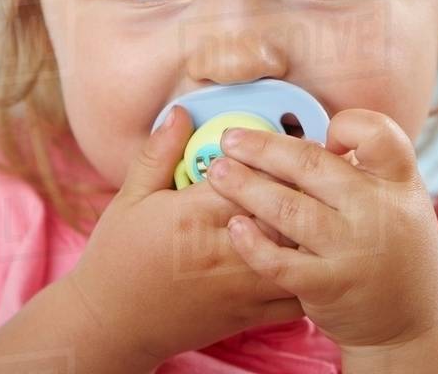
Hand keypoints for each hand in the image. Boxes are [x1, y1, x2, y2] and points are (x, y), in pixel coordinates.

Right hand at [67, 105, 304, 369]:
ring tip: (327, 209)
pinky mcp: (249, 315)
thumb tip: (181, 112)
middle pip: (285, 210)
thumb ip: (160, 152)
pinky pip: (298, 297)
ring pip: (300, 253)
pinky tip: (321, 255)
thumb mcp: (130, 197)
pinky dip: (316, 275)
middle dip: (304, 189)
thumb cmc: (117, 258)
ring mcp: (240, 286)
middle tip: (321, 170)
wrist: (110, 326)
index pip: (252, 175)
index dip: (274, 156)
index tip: (284, 143)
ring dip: (316, 230)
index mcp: (194, 214)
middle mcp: (224, 249)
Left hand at [205, 108, 437, 352]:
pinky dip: (253, 242)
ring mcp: (352, 250)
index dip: (346, 125)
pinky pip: (280, 261)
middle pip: (312, 164)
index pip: (377, 134)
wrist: (409, 326)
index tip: (318, 134)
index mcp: (400, 183)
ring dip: (245, 187)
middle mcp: (378, 212)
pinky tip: (234, 226)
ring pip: (288, 209)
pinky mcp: (327, 286)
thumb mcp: (401, 201)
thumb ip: (368, 169)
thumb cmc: (396, 251)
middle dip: (263, 148)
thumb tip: (315, 136)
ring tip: (217, 172)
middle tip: (229, 140)